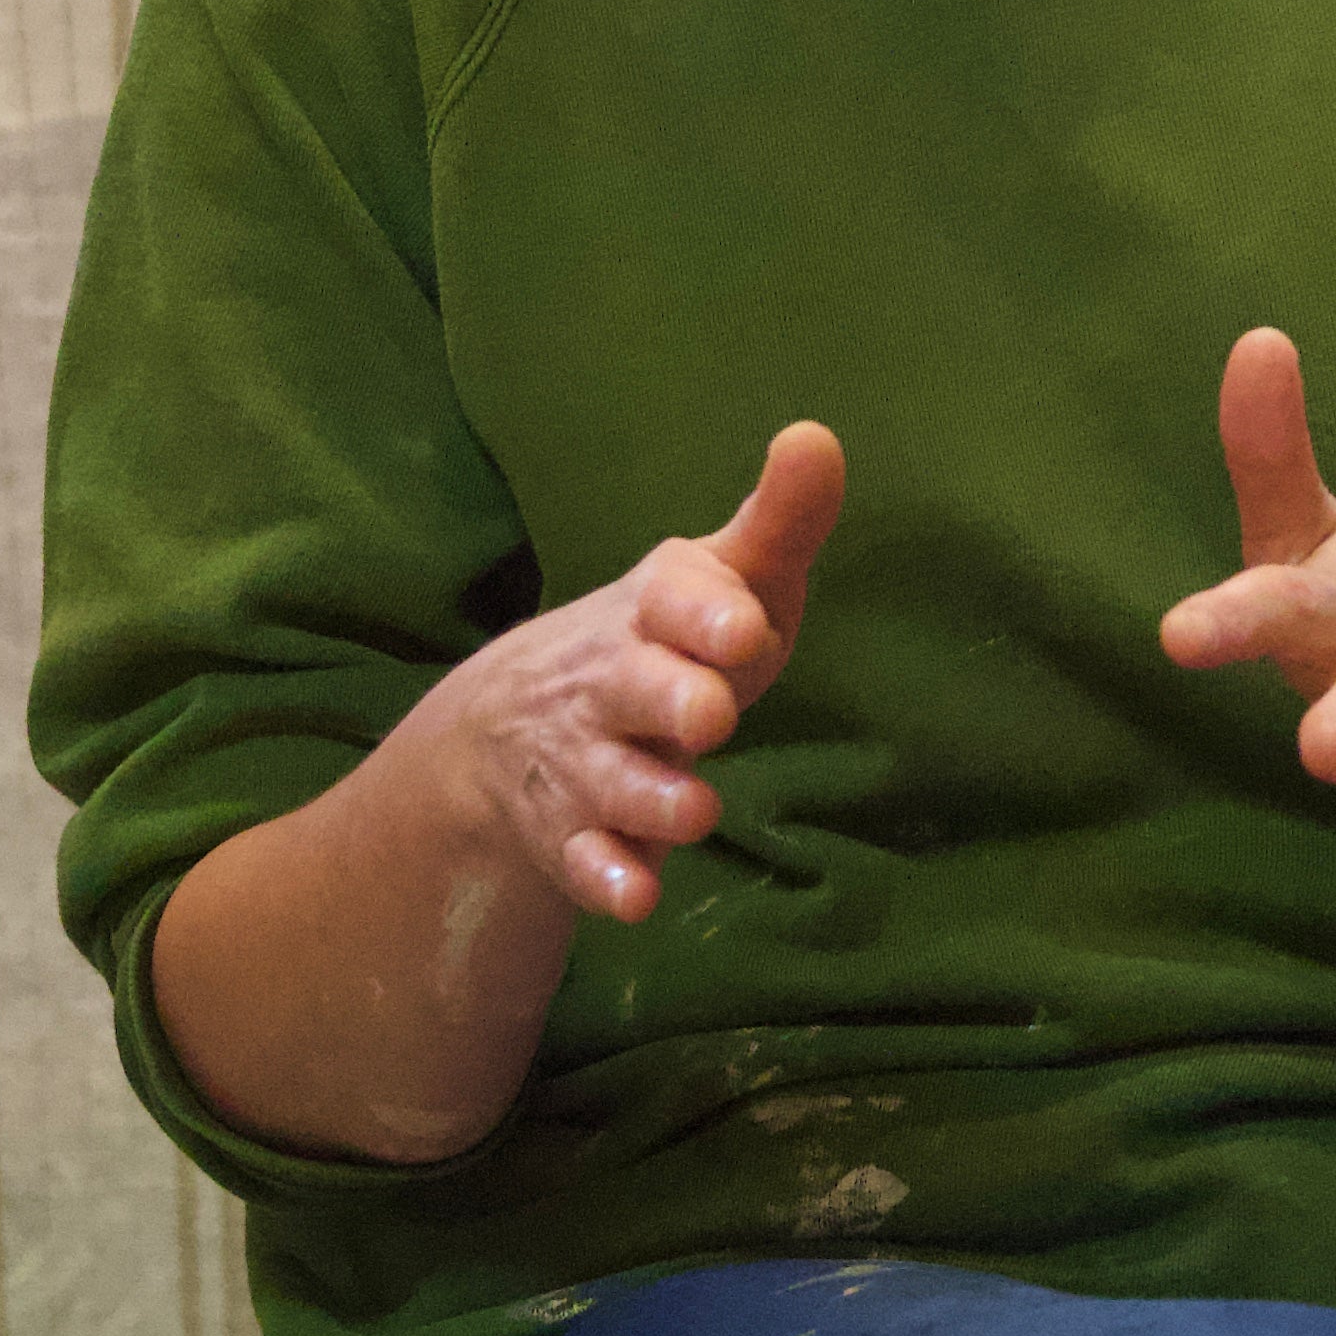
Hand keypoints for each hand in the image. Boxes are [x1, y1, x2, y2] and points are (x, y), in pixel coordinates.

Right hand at [422, 422, 842, 926]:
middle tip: (712, 716)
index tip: (747, 628)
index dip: (708, 613)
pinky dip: (608, 881)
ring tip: (698, 812)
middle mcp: (611, 682)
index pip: (673, 599)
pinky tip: (639, 897)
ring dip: (653, 798)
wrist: (517, 726)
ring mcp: (586, 762)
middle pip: (634, 686)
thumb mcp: (720, 583)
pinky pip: (583, 863)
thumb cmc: (666, 644)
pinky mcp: (573, 837)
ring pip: (612, 782)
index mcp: (654, 611)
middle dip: (672, 698)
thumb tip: (818, 438)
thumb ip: (778, 523)